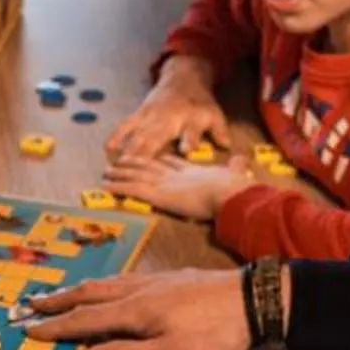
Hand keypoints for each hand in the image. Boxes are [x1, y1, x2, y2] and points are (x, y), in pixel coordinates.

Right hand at [21, 267, 249, 349]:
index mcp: (134, 311)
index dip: (56, 327)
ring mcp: (156, 280)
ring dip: (80, 289)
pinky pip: (125, 278)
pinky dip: (106, 283)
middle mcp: (138, 290)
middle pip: (89, 293)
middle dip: (59, 300)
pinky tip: (113, 286)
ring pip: (107, 282)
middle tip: (31, 303)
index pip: (85, 320)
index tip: (28, 329)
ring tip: (64, 293)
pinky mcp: (172, 278)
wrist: (254, 299)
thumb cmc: (214, 334)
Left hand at [102, 150, 254, 223]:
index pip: (172, 163)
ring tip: (106, 171)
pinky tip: (105, 185)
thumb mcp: (235, 173)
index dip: (161, 159)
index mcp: (192, 170)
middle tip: (121, 160)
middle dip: (134, 163)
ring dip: (120, 173)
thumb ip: (236, 167)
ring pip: (136, 175)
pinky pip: (132, 189)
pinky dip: (117, 186)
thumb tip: (245, 160)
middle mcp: (174, 173)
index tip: (154, 156)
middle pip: (149, 165)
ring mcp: (164, 182)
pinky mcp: (157, 193)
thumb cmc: (234, 187)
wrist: (227, 191)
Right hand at [105, 58, 227, 161]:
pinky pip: (126, 124)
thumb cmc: (200, 103)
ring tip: (120, 166)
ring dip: (130, 150)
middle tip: (139, 168)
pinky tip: (108, 147)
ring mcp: (152, 116)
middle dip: (148, 151)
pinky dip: (117, 135)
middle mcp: (169, 117)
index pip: (191, 131)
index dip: (189, 140)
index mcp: (191, 119)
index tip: (185, 150)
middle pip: (159, 135)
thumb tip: (228, 146)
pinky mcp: (140, 113)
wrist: (183, 78)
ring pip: (139, 134)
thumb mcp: (215, 114)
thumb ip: (220, 131)